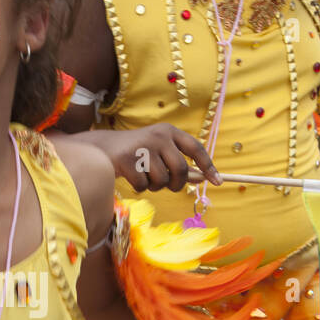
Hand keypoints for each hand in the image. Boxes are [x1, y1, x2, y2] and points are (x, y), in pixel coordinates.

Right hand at [99, 124, 220, 191]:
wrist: (102, 149)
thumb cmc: (136, 153)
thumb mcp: (160, 151)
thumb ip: (178, 162)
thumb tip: (201, 178)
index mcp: (169, 131)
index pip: (195, 148)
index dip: (208, 166)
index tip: (217, 181)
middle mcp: (158, 136)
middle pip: (181, 169)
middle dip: (178, 183)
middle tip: (171, 186)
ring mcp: (143, 147)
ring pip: (162, 180)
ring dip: (156, 186)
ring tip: (146, 177)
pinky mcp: (128, 160)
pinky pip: (144, 186)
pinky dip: (140, 187)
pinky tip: (131, 177)